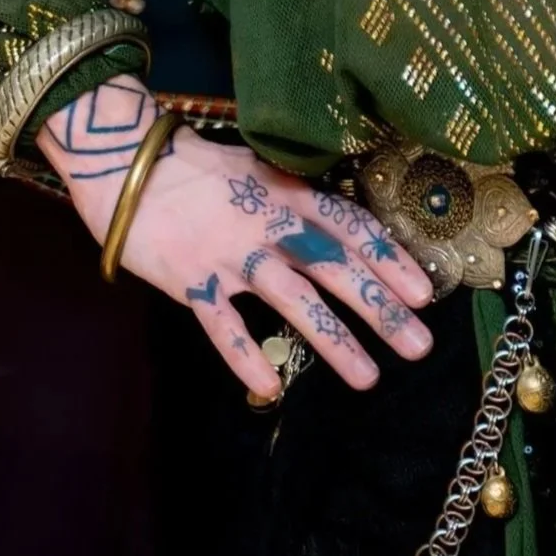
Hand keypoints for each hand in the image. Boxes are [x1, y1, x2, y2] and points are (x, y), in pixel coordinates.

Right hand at [38, 76, 434, 401]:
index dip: (390, 260)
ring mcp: (231, 254)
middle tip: (420, 345)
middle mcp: (270, 223)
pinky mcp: (193, 281)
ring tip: (368, 377)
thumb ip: (299, 201)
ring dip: (333, 340)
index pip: (351, 228)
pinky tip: (272, 388)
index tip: (425, 292)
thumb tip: (344, 232)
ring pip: (293, 300)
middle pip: (335, 268)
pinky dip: (245, 355)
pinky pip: (223, 325)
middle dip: (381, 307)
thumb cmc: (201, 169)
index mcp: (290, 193)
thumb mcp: (261, 171)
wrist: (131, 166)